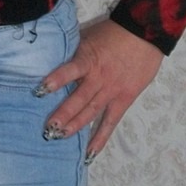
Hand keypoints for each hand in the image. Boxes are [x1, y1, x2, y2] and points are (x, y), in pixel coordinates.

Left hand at [39, 19, 163, 158]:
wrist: (145, 33)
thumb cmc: (113, 32)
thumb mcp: (88, 35)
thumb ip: (74, 50)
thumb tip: (52, 56)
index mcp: (88, 59)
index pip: (70, 70)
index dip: (56, 79)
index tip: (40, 90)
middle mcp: (99, 78)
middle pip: (78, 99)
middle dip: (62, 114)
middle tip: (47, 128)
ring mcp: (111, 91)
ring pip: (91, 112)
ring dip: (75, 125)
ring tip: (58, 137)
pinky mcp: (124, 99)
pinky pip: (110, 121)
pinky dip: (100, 137)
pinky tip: (90, 153)